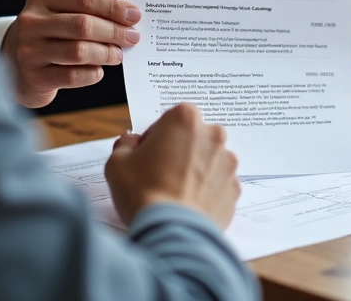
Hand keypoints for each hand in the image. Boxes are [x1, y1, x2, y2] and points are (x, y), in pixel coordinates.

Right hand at [1, 0, 140, 107]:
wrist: (12, 62)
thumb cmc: (46, 34)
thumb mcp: (59, 13)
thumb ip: (88, 11)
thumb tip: (128, 18)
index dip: (113, 7)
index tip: (134, 15)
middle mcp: (32, 22)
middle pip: (83, 24)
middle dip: (114, 31)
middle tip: (132, 37)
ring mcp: (30, 50)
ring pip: (79, 51)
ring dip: (106, 53)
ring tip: (117, 55)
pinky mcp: (34, 77)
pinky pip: (72, 76)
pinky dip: (92, 73)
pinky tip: (98, 70)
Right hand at [104, 104, 240, 227]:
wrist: (172, 231)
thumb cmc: (144, 193)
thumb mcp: (117, 163)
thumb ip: (125, 144)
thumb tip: (131, 143)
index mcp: (185, 119)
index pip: (168, 119)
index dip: (155, 137)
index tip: (147, 154)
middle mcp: (213, 136)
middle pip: (192, 138)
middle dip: (178, 151)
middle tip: (159, 174)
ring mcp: (227, 164)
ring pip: (207, 161)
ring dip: (194, 171)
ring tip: (174, 193)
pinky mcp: (234, 190)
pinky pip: (217, 185)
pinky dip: (205, 192)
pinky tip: (187, 205)